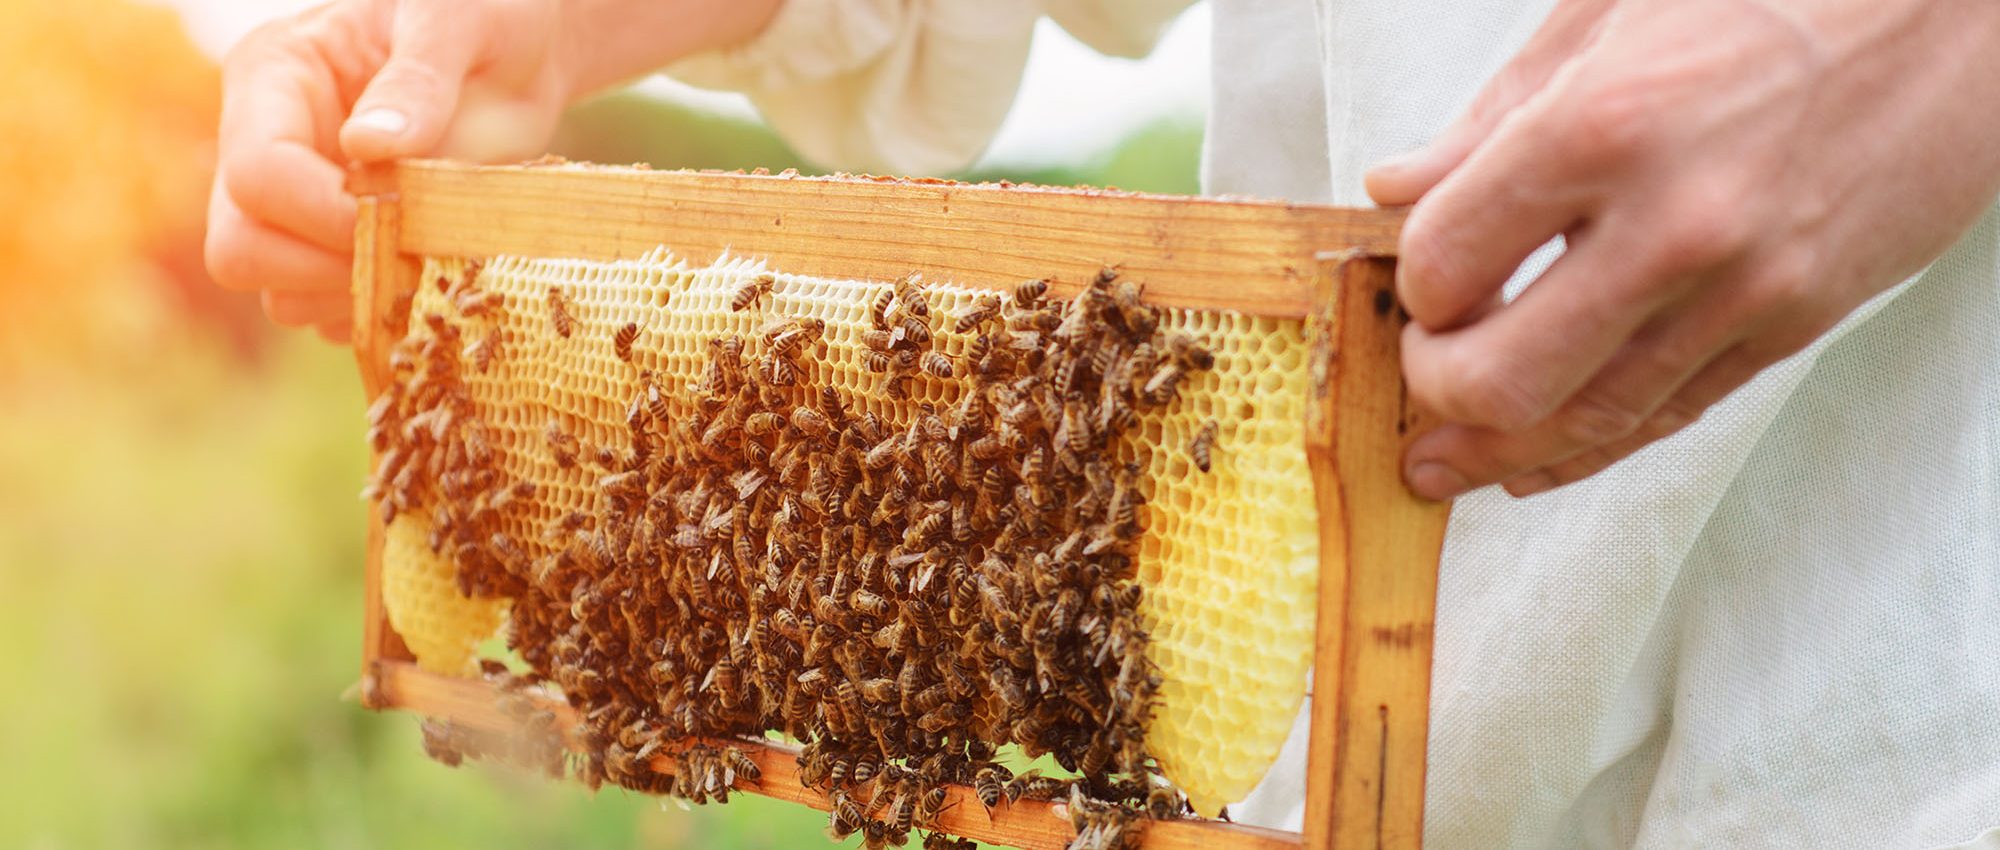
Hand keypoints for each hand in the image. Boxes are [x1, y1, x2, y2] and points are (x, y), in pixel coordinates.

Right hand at [203, 0, 780, 341]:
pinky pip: (327, 314)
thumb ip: (417, 81)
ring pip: (279, 294)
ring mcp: (295, 203)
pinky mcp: (332, 246)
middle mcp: (265, 143)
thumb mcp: (458, 23)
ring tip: (428, 261)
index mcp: (274, 78)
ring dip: (355, 298)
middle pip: (240, 249)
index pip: (256, 175)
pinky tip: (427, 278)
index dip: (325, 215)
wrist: (523, 53)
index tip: (403, 217)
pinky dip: (375, 315)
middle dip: (325, 269)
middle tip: (411, 255)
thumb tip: (368, 148)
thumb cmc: (486, 16)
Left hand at [1367, 0, 1999, 499]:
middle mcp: (1672, 224)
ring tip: (1444, 463)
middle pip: (1501, 376)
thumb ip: (1489, 121)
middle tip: (1424, 368)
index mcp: (1600, 128)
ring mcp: (1742, 286)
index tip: (1418, 277)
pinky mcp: (1796, 322)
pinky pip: (1670, 415)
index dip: (1413, 287)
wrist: (1959, 1)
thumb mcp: (1606, 14)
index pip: (1447, 265)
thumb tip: (1393, 190)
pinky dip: (1591, 449)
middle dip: (1437, 390)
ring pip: (1587, 420)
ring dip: (1499, 451)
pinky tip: (1536, 462)